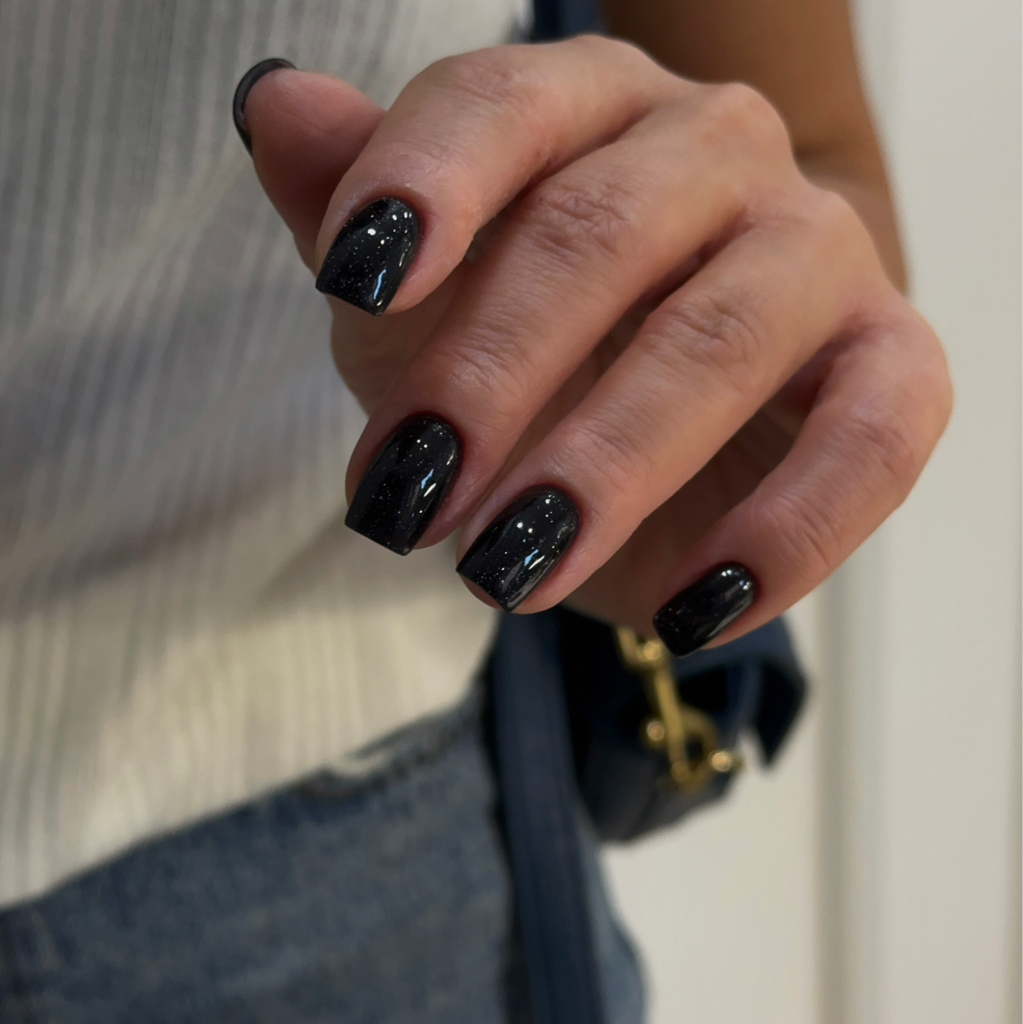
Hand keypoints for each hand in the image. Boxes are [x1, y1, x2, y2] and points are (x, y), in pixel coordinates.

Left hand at [239, 38, 950, 655]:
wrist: (662, 421)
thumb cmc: (526, 341)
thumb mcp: (413, 292)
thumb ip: (348, 202)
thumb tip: (275, 106)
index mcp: (591, 105)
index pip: (506, 106)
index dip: (426, 185)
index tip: (351, 283)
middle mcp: (715, 152)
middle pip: (600, 236)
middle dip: (490, 379)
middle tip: (407, 504)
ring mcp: (815, 253)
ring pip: (721, 344)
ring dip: (606, 470)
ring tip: (509, 574)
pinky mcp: (892, 366)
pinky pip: (870, 444)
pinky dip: (785, 537)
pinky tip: (691, 612)